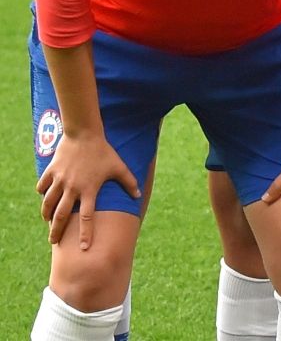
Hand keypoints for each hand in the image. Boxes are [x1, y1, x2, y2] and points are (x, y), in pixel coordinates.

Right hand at [37, 132, 140, 248]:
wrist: (85, 134)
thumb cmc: (104, 151)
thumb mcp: (119, 167)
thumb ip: (129, 182)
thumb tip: (138, 195)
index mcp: (89, 190)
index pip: (87, 217)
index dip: (86, 233)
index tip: (84, 248)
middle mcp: (72, 188)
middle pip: (61, 216)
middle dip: (56, 231)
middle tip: (54, 242)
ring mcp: (60, 180)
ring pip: (48, 203)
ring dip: (46, 214)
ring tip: (47, 221)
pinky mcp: (51, 171)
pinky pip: (42, 186)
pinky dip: (42, 192)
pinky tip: (43, 197)